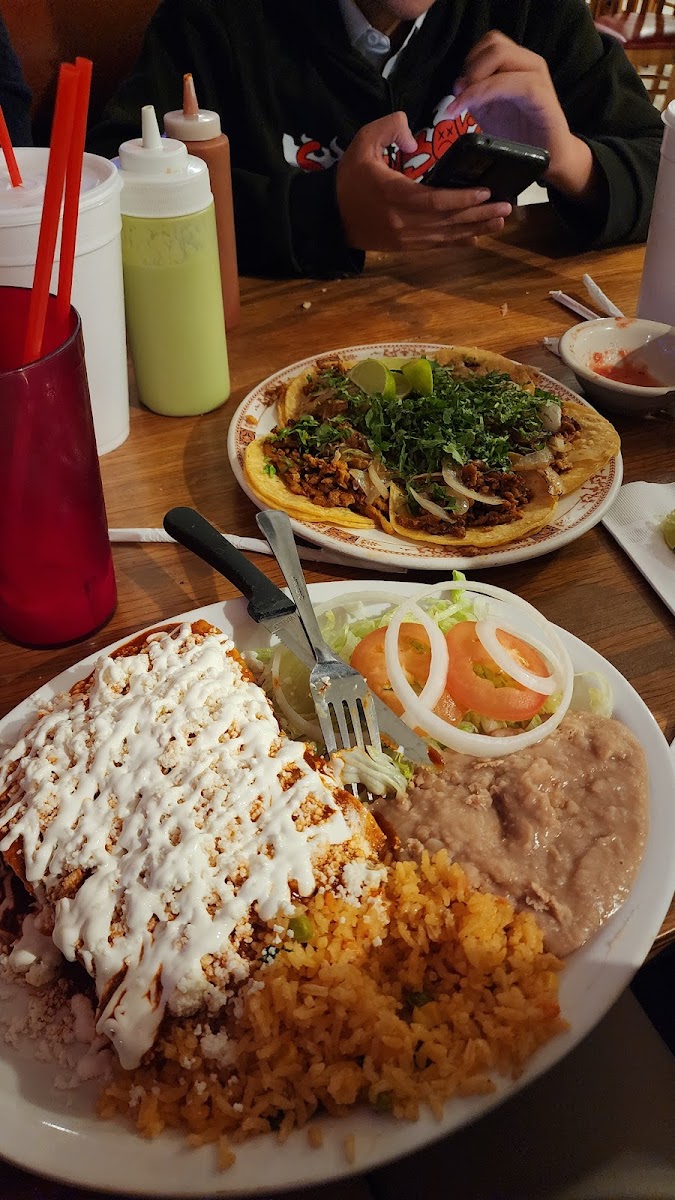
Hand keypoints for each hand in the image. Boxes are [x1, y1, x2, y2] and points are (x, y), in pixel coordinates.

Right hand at [336, 110, 511, 250]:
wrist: (330, 217)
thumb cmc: (348, 178)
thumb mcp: (362, 142)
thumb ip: (390, 128)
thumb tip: (415, 138)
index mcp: (394, 195)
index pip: (435, 200)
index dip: (462, 198)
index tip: (485, 191)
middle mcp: (403, 222)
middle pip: (448, 220)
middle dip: (479, 214)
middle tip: (506, 206)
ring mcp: (405, 238)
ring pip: (446, 236)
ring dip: (476, 229)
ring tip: (501, 221)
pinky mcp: (405, 247)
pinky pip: (437, 245)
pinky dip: (459, 241)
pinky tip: (477, 236)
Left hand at [445, 31, 595, 200]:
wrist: (548, 158)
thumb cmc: (521, 135)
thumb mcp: (488, 114)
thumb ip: (473, 97)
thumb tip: (458, 83)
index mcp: (516, 64)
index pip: (489, 43)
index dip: (470, 61)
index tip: (459, 90)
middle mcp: (528, 63)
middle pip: (493, 43)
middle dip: (472, 68)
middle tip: (463, 96)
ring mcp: (536, 75)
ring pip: (500, 54)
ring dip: (476, 78)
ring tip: (466, 103)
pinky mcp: (541, 93)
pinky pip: (508, 83)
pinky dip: (483, 93)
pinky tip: (471, 110)